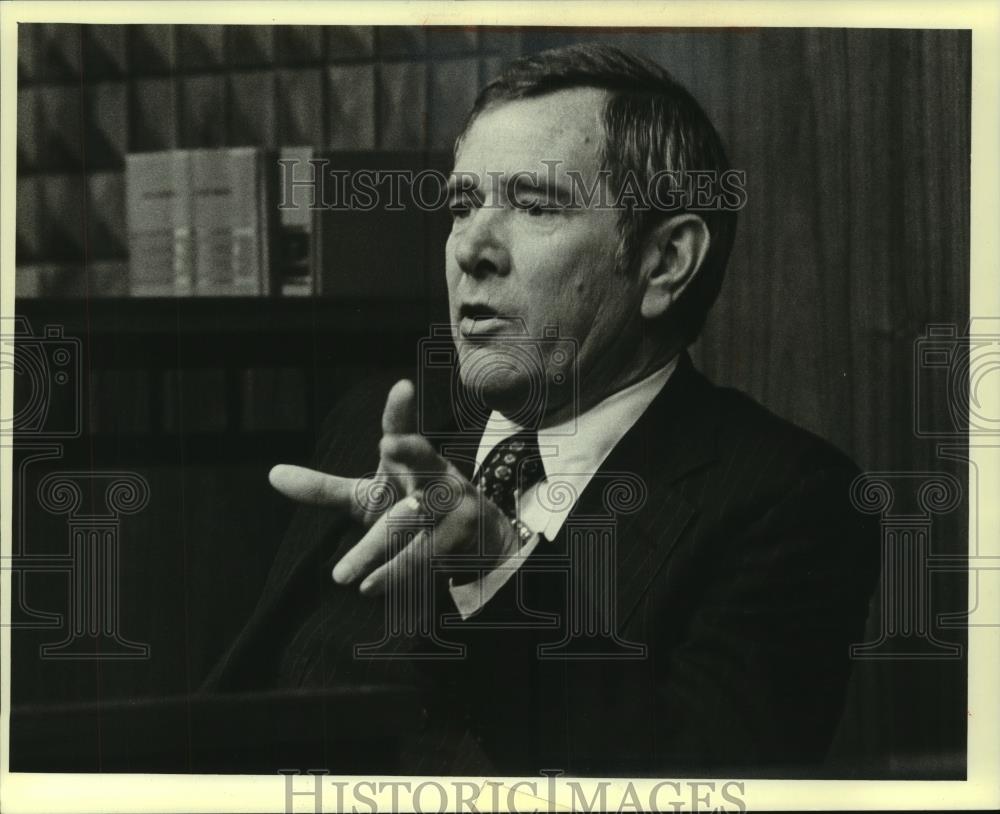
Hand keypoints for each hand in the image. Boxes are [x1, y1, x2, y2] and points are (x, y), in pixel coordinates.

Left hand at [268, 379, 519, 596]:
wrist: (477, 538)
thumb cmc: (410, 508)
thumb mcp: (367, 497)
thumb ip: (324, 488)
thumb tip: (273, 474)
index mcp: (412, 459)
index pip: (404, 429)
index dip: (401, 410)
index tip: (402, 387)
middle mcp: (437, 474)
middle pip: (422, 459)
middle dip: (410, 450)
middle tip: (389, 442)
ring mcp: (453, 506)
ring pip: (409, 523)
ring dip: (374, 549)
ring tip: (340, 575)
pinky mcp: (458, 540)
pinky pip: (423, 557)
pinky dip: (393, 573)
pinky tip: (368, 588)